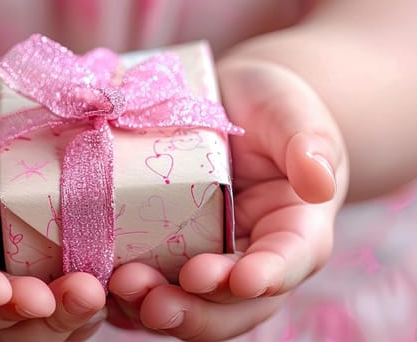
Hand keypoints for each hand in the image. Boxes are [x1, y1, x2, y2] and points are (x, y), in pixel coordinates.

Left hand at [107, 56, 349, 340]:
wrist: (227, 105)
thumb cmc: (270, 107)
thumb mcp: (292, 113)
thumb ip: (309, 143)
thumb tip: (319, 181)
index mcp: (295, 232)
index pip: (290, 262)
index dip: (267, 276)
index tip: (240, 279)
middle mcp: (252, 261)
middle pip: (233, 307)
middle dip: (197, 311)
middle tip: (158, 301)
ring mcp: (207, 265)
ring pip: (188, 308)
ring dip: (155, 308)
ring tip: (122, 290)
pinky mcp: (166, 259)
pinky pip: (149, 289)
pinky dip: (125, 297)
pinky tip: (97, 286)